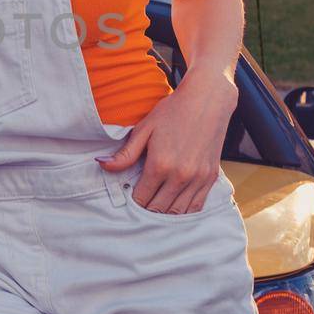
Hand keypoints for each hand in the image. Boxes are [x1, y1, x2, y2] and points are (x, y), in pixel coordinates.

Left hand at [95, 75, 237, 213]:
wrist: (207, 100)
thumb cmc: (173, 112)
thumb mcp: (144, 129)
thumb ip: (125, 154)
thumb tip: (102, 165)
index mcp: (160, 164)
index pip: (141, 198)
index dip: (133, 201)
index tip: (129, 196)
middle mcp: (180, 176)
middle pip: (158, 209)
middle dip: (146, 209)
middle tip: (140, 203)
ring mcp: (198, 178)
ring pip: (177, 212)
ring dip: (164, 213)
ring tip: (155, 206)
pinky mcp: (211, 177)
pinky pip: (197, 206)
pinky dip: (184, 210)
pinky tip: (174, 205)